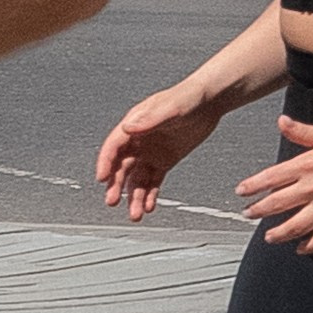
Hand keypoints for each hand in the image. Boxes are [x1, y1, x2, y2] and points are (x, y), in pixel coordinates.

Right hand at [97, 86, 221, 221]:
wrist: (210, 101)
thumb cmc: (188, 97)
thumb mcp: (170, 107)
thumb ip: (149, 119)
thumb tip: (127, 127)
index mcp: (134, 125)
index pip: (113, 146)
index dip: (105, 162)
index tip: (101, 179)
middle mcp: (139, 141)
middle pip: (121, 167)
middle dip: (116, 186)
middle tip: (112, 202)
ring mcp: (151, 153)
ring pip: (137, 179)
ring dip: (134, 196)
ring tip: (135, 215)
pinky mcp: (165, 161)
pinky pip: (153, 181)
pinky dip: (150, 195)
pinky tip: (149, 207)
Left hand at [235, 118, 312, 255]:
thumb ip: (301, 131)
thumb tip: (282, 122)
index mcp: (308, 164)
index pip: (271, 178)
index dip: (252, 186)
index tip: (242, 192)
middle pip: (277, 204)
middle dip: (258, 211)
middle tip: (249, 214)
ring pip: (295, 226)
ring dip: (278, 233)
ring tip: (270, 236)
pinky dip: (309, 246)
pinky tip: (301, 248)